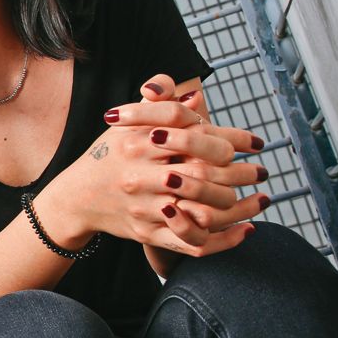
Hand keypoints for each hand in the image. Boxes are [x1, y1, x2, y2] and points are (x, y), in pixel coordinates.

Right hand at [37, 74, 268, 261]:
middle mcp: (138, 175)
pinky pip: (191, 241)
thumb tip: (194, 96)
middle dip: (239, 174)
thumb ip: (159, 105)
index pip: (192, 135)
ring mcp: (143, 206)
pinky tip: (246, 230)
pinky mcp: (146, 233)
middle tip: (261, 173)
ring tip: (260, 200)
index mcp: (136, 142)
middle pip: (202, 174)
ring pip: (201, 210)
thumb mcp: (126, 124)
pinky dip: (223, 240)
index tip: (254, 143)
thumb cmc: (109, 156)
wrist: (76, 198)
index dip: (229, 138)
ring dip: (238, 208)